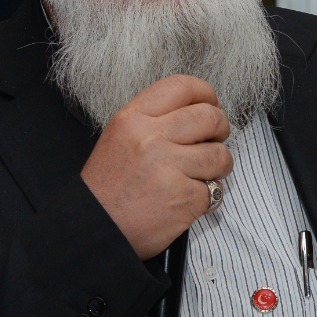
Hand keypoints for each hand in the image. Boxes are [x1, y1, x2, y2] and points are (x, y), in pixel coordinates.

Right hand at [81, 75, 232, 258]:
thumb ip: (155, 120)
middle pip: (209, 117)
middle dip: (221, 128)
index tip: (212, 104)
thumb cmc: (109, 186)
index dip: (206, 94)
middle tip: (216, 140)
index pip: (182, 87)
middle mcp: (151, 138)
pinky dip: (208, 196)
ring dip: (220, 165)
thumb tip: (200, 111)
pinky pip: (215, 190)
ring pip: (220, 155)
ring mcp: (169, 168)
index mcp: (133, 119)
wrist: (95, 230)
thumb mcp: (120, 138)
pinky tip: (190, 199)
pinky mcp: (183, 198)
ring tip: (206, 173)